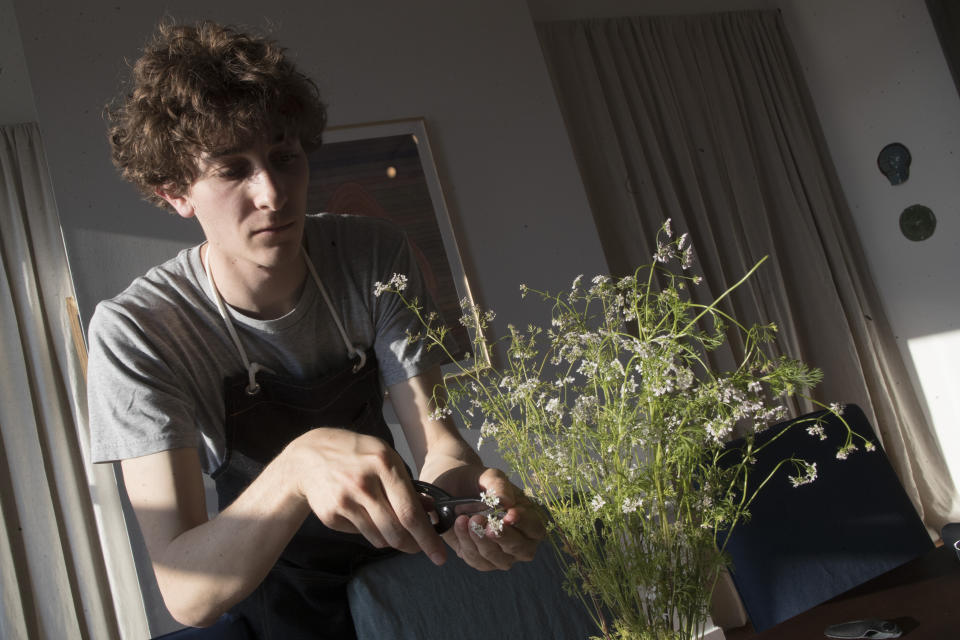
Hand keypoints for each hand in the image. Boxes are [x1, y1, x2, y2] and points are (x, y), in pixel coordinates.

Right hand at [286, 427, 446, 564]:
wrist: (309, 456)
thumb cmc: (356, 455)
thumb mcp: (386, 457)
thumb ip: (408, 485)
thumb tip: (431, 510)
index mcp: (384, 465)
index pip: (410, 512)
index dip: (427, 537)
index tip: (439, 555)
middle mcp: (364, 484)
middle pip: (395, 531)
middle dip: (413, 546)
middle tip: (419, 548)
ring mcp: (345, 500)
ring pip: (379, 538)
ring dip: (391, 539)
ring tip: (392, 527)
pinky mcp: (331, 515)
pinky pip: (360, 534)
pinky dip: (369, 531)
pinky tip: (363, 513)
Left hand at [430, 466, 545, 570]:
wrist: (454, 489)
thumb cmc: (480, 483)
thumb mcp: (489, 477)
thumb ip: (499, 486)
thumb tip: (507, 502)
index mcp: (529, 520)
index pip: (536, 529)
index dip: (525, 524)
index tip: (509, 513)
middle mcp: (520, 542)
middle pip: (523, 551)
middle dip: (504, 537)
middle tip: (485, 522)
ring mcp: (501, 555)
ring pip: (500, 560)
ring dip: (482, 541)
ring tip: (467, 519)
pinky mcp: (481, 561)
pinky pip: (477, 560)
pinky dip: (466, 543)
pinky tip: (459, 524)